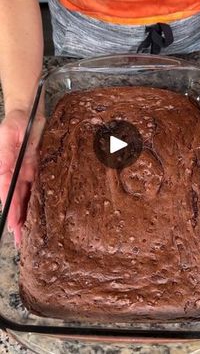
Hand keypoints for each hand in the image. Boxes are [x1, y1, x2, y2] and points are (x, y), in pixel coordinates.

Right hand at [0, 109, 44, 244]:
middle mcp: (17, 173)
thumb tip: (5, 174)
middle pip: (16, 199)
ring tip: (27, 234)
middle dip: (17, 219)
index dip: (10, 208)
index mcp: (7, 167)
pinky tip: (40, 215)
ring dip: (26, 215)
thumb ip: (7, 154)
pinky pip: (38, 188)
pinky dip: (37, 202)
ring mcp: (28, 172)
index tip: (12, 224)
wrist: (29, 114)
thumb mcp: (10, 134)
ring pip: (27, 197)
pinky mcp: (38, 170)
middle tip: (19, 240)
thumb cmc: (17, 121)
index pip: (8, 192)